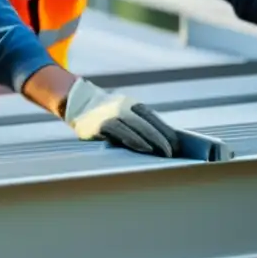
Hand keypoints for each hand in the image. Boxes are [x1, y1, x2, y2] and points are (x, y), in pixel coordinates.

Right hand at [63, 78, 180, 157]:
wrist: (78, 103)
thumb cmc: (106, 114)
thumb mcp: (124, 113)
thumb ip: (139, 124)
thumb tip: (163, 142)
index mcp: (132, 105)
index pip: (154, 119)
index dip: (167, 132)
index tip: (179, 145)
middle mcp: (123, 107)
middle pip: (148, 124)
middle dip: (163, 139)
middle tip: (174, 153)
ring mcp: (112, 115)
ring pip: (137, 128)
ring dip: (153, 141)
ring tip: (164, 154)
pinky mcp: (101, 124)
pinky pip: (122, 133)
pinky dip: (135, 141)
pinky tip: (145, 149)